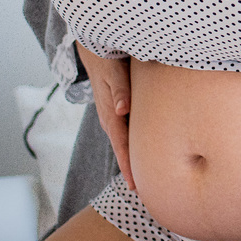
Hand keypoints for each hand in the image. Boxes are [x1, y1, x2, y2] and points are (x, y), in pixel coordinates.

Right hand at [75, 42, 134, 189]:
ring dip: (132, 158)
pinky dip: (133, 143)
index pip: (122, 145)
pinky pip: (127, 130)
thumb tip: (123, 110)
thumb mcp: (115, 73)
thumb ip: (121, 91)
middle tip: (143, 192)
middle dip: (132, 170)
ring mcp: (114, 114)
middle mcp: (111, 118)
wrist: (96, 49)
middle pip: (123, 149)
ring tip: (143, 178)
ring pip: (124, 141)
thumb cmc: (109, 60)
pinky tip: (141, 149)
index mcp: (110, 114)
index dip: (129, 165)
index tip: (136, 185)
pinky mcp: (119, 108)